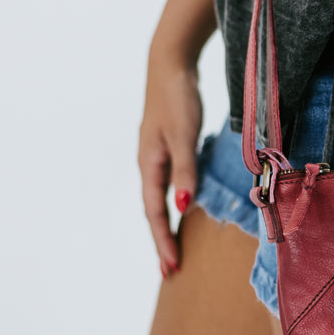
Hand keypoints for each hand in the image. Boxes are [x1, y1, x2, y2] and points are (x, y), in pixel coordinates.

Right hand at [138, 49, 203, 279]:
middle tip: (171, 271)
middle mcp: (149, 164)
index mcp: (149, 165)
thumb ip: (184, 170)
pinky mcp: (168, 147)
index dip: (163, 240)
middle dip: (162, 241)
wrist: (170, 63)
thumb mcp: (183, 135)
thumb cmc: (177, 97)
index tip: (172, 267)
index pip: (155, 212)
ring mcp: (157, 155)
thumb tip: (182, 207)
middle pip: (154, 210)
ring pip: (160, 199)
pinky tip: (184, 209)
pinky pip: (169, 184)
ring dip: (167, 225)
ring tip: (175, 249)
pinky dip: (175, 203)